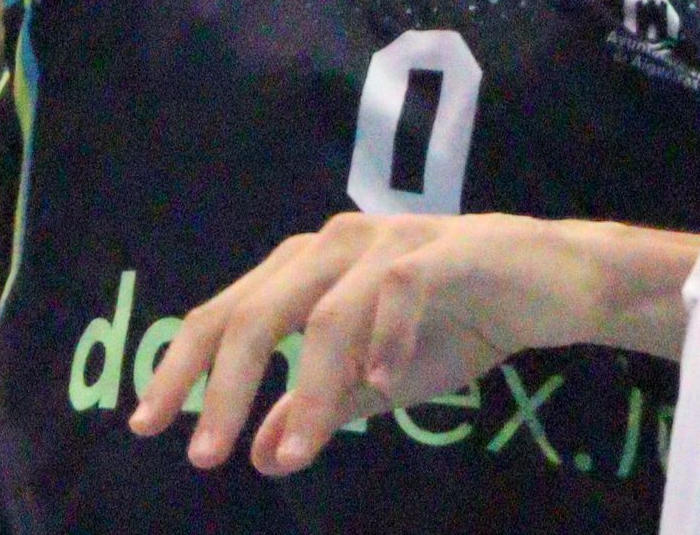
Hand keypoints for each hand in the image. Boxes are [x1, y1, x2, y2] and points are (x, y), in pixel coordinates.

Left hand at [125, 212, 639, 475]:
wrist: (552, 284)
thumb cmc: (456, 322)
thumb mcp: (378, 381)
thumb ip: (320, 407)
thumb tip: (261, 456)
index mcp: (306, 270)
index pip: (226, 315)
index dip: (183, 369)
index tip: (147, 426)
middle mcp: (333, 246)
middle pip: (256, 311)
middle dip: (223, 385)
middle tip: (202, 456)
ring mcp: (387, 242)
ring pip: (325, 312)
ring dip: (307, 386)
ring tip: (292, 449)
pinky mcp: (445, 250)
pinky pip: (400, 289)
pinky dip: (385, 338)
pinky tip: (383, 386)